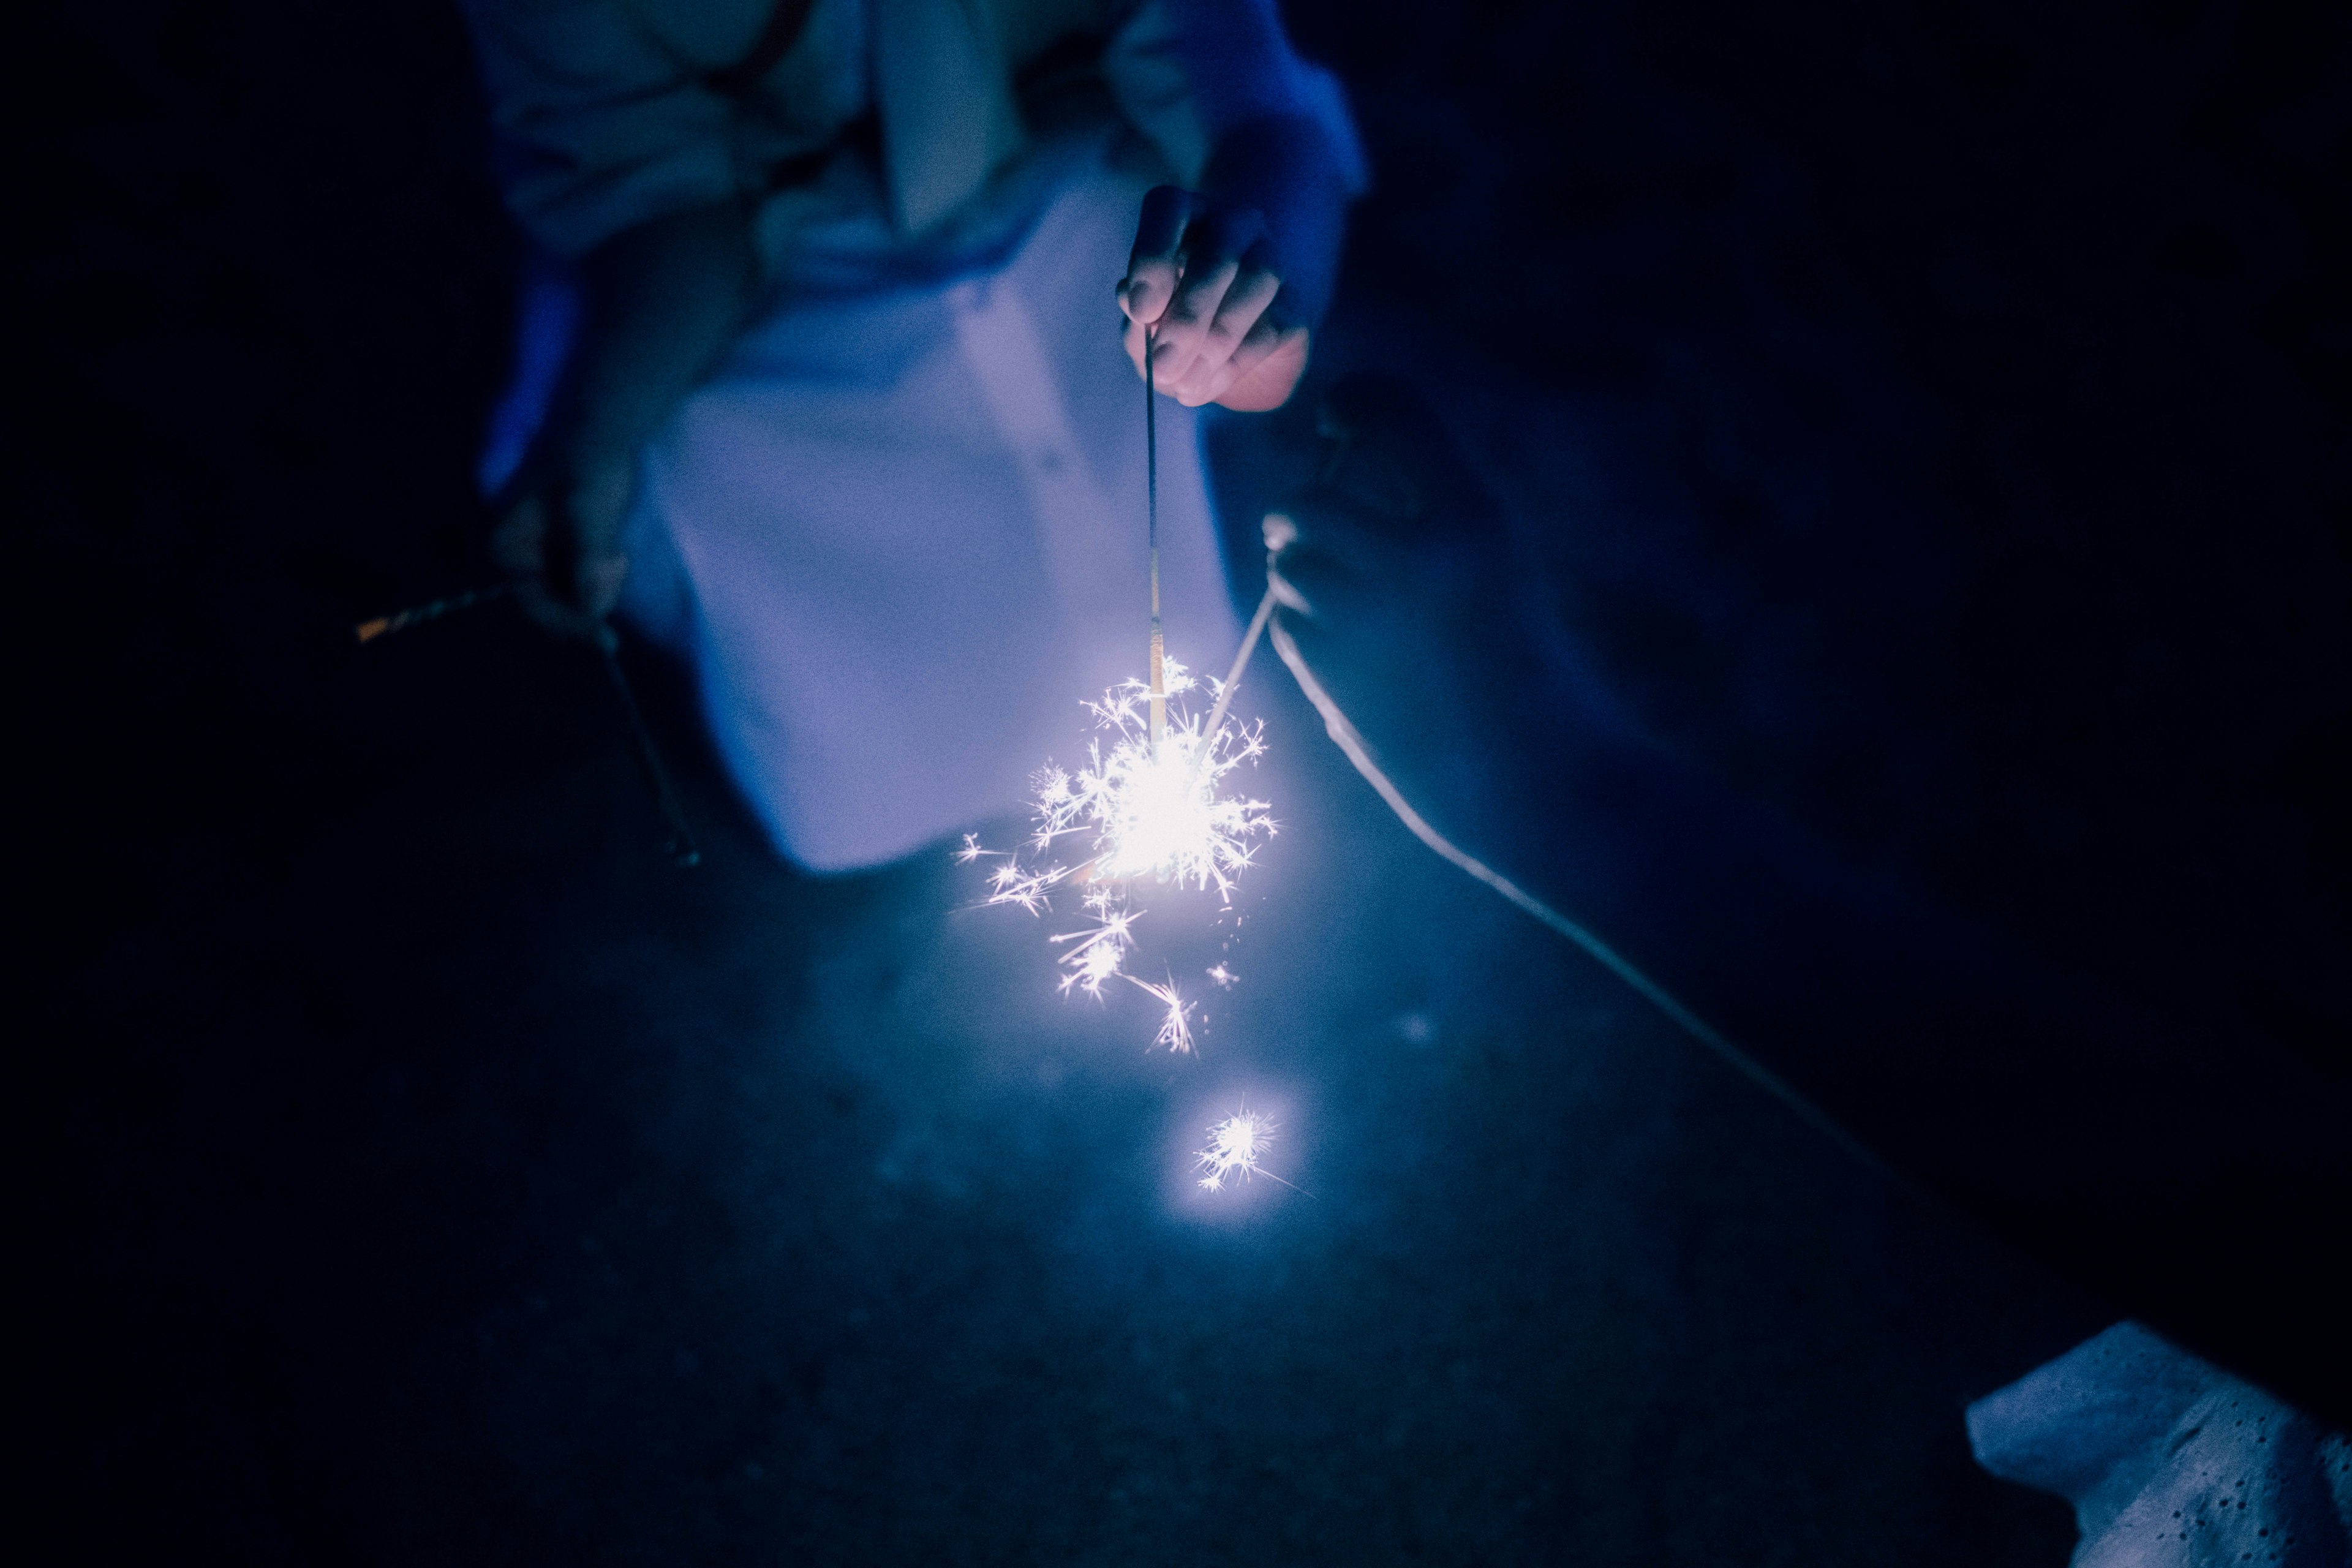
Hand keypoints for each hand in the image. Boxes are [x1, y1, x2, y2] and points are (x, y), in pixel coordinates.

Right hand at [487, 455, 633, 636]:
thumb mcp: (587, 506)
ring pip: (574, 598)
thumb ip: (587, 553)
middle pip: (557, 606)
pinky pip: (584, 584)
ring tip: (617, 551)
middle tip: (618, 563)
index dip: (572, 625)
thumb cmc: (589, 464)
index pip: (536, 606)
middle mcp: (518, 559)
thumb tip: (593, 607)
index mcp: (506, 548)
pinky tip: (616, 552)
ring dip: (600, 585)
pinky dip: (603, 576)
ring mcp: (541, 559)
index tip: (609, 641)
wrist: (603, 436)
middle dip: (590, 597)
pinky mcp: (563, 556)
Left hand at [1118, 186, 1309, 412]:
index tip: (1142, 312)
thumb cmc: (1175, 323)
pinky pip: (1272, 327)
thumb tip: (1135, 302)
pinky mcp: (1295, 301)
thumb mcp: (1147, 323)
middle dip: (1188, 315)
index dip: (1152, 258)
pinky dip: (1235, 362)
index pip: (1168, 208)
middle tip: (1163, 363)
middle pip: (1218, 253)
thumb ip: (1139, 316)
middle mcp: (1232, 225)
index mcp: (1184, 216)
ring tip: (1183, 384)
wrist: (1233, 350)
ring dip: (1215, 341)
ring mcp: (1270, 258)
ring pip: (1255, 283)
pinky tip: (1208, 384)